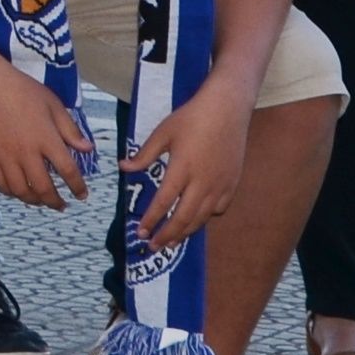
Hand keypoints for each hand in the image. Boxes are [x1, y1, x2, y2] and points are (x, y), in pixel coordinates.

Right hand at [0, 59, 97, 207]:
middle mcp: (27, 153)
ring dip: (34, 201)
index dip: (77, 187)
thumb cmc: (23, 90)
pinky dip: (11, 193)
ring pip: (21, 191)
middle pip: (43, 188)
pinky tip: (18, 191)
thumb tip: (88, 149)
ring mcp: (5, 158)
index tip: (82, 195)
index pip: (68, 171)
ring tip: (41, 201)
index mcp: (46, 139)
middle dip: (55, 202)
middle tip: (62, 206)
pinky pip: (0, 185)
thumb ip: (70, 129)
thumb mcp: (53, 104)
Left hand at [123, 80, 256, 254]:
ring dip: (185, 232)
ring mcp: (219, 185)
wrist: (227, 109)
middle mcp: (202, 182)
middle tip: (153, 245)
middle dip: (167, 236)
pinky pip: (218, 210)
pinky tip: (196, 219)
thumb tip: (123, 167)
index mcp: (181, 169)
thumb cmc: (192, 118)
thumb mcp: (163, 132)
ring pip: (201, 218)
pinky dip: (205, 218)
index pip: (163, 203)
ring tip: (171, 241)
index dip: (151, 220)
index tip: (140, 232)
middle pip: (183, 219)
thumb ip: (144, 155)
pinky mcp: (232, 184)